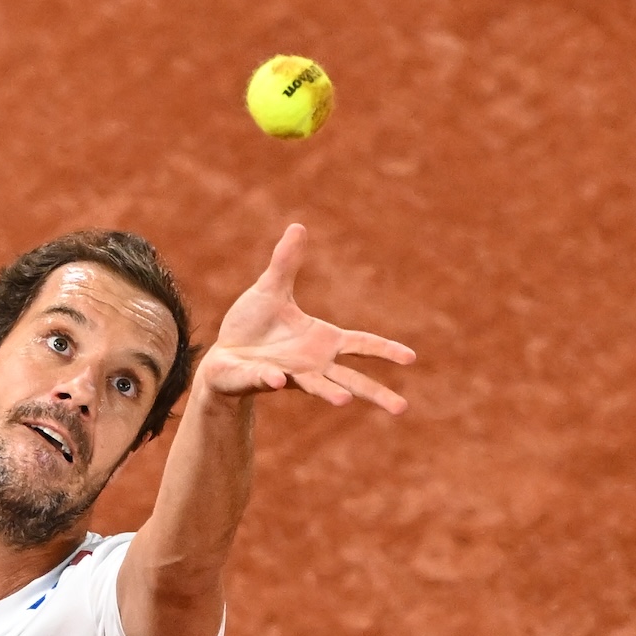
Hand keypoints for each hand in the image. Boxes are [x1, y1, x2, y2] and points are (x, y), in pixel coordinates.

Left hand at [198, 223, 414, 411]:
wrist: (223, 353)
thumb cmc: (251, 323)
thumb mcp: (270, 288)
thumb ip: (286, 263)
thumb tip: (298, 226)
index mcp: (323, 341)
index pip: (362, 345)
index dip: (386, 350)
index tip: (412, 358)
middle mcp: (313, 364)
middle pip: (352, 381)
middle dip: (376, 393)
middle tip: (402, 409)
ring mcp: (290, 375)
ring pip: (316, 388)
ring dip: (329, 394)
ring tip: (345, 401)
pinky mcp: (260, 380)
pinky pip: (267, 379)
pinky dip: (270, 379)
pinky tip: (276, 379)